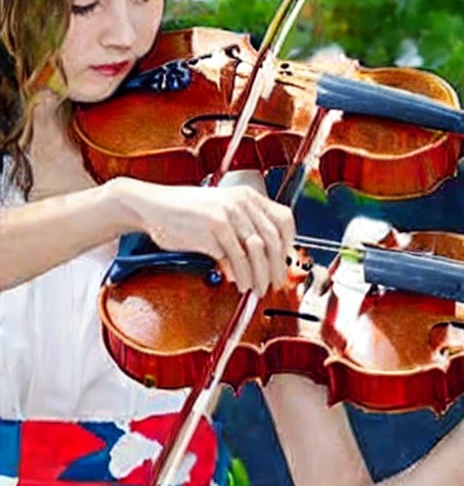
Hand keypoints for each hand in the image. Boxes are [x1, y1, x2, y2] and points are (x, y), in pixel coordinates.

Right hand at [112, 177, 294, 295]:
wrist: (152, 206)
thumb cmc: (186, 212)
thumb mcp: (221, 212)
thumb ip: (243, 229)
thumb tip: (263, 260)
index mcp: (248, 196)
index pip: (284, 220)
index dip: (288, 244)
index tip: (285, 262)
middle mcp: (241, 203)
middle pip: (273, 239)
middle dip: (278, 267)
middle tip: (277, 284)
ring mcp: (227, 215)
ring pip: (256, 251)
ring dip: (260, 275)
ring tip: (259, 289)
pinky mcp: (213, 229)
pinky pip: (235, 258)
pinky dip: (241, 275)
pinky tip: (240, 284)